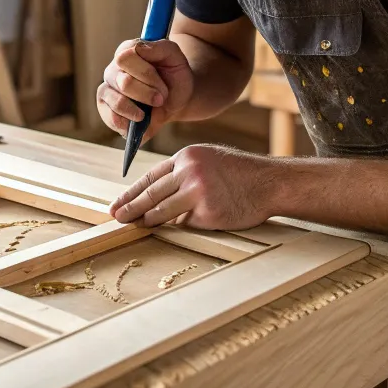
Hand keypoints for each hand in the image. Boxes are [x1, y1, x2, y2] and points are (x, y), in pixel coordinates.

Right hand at [96, 38, 193, 139]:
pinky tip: (139, 121)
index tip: (162, 86)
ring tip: (148, 113)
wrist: (177, 98)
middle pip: (123, 82)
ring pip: (117, 102)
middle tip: (160, 99)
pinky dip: (128, 123)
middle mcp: (114, 69)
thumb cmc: (174, 75)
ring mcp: (107, 89)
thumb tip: (140, 49)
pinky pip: (111, 118)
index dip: (146, 74)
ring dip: (138, 111)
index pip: (125, 58)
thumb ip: (162, 47)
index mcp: (128, 51)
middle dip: (147, 95)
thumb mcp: (175, 57)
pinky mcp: (106, 109)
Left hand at [109, 145, 280, 229]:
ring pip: (163, 210)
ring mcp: (198, 192)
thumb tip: (155, 198)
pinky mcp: (209, 213)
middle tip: (117, 218)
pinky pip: (186, 223)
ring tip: (135, 227)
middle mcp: (189, 171)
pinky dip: (180, 227)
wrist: (270, 182)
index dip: (132, 192)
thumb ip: (182, 174)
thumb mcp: (208, 160)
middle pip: (151, 194)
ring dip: (148, 221)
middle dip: (131, 208)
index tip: (118, 203)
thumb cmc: (240, 173)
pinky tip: (170, 231)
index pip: (151, 176)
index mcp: (187, 157)